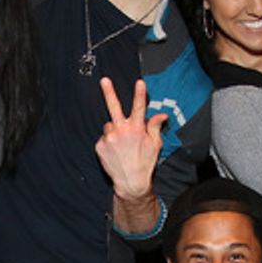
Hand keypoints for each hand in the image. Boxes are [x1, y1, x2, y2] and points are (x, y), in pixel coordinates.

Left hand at [95, 76, 167, 200]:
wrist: (130, 182)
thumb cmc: (145, 163)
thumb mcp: (155, 145)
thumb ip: (155, 127)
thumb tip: (161, 115)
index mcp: (136, 129)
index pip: (139, 108)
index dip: (140, 94)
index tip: (140, 82)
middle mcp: (121, 131)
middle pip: (114, 107)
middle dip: (109, 92)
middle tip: (104, 80)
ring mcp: (109, 138)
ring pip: (110, 125)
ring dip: (115, 129)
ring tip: (122, 143)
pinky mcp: (100, 145)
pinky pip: (104, 137)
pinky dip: (109, 140)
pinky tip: (115, 150)